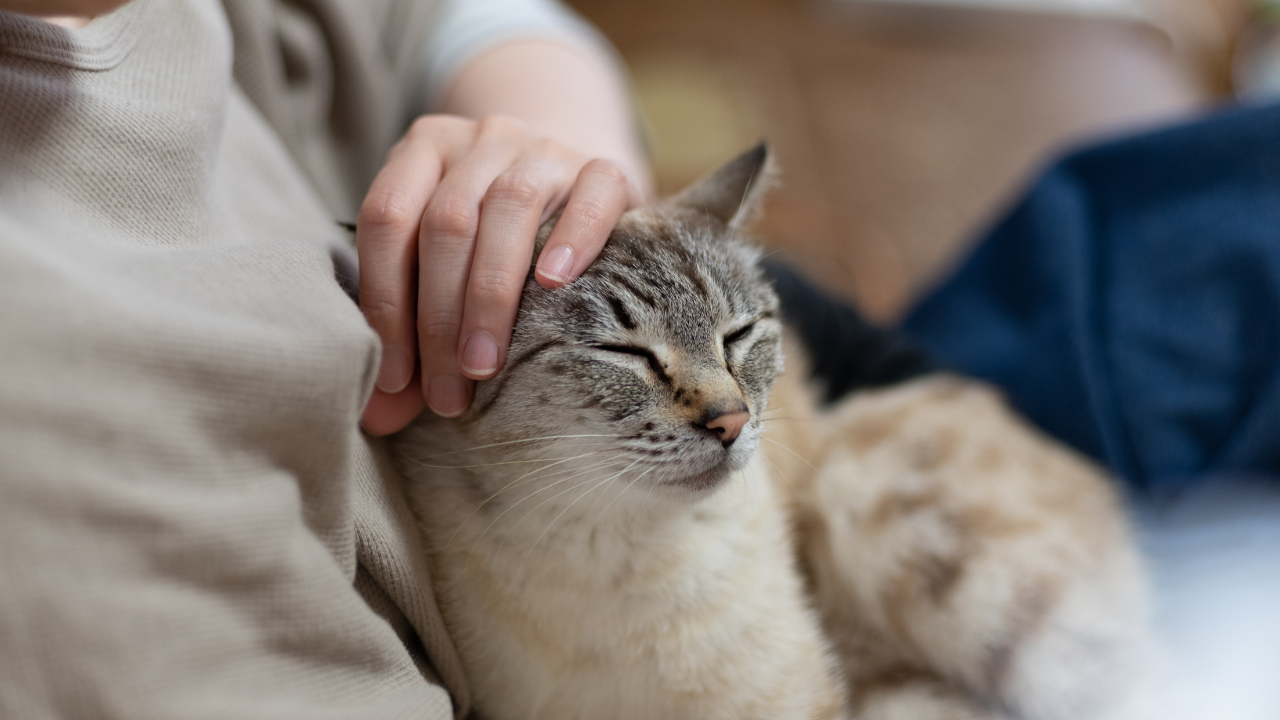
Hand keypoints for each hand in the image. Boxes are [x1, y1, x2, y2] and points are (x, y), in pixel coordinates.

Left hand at [357, 114, 640, 434]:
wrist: (573, 185)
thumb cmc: (491, 242)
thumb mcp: (441, 271)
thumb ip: (407, 333)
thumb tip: (376, 418)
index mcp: (423, 150)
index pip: (386, 218)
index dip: (384, 302)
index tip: (395, 379)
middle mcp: (479, 139)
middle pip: (445, 222)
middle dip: (438, 317)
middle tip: (445, 393)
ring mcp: (543, 148)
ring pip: (509, 208)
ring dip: (489, 296)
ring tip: (485, 365)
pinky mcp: (603, 168)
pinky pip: (591, 194)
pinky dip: (571, 239)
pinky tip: (554, 285)